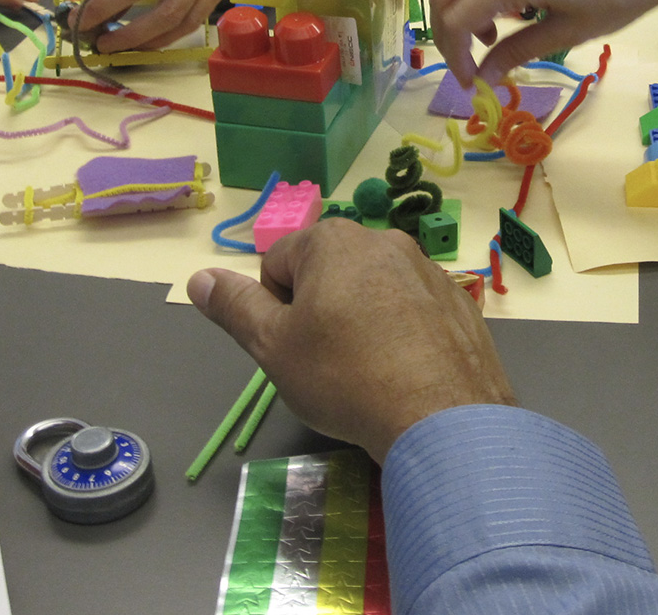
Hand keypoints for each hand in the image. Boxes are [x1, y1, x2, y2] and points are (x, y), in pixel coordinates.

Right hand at [187, 219, 515, 462]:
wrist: (444, 419)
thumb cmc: (345, 376)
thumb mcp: (273, 346)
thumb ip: (234, 306)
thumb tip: (199, 277)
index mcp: (332, 240)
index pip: (276, 267)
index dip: (275, 312)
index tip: (294, 349)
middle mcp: (382, 239)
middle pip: (326, 274)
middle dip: (318, 312)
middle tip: (325, 364)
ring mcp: (427, 269)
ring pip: (371, 292)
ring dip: (360, 322)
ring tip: (367, 374)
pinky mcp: (458, 303)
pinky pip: (412, 312)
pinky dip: (401, 335)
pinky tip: (404, 375)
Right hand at [429, 0, 657, 85]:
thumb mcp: (569, 32)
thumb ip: (517, 51)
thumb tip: (484, 78)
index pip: (456, 20)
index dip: (455, 57)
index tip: (470, 82)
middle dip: (447, 35)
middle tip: (469, 65)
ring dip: (457, 8)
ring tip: (488, 34)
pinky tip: (502, 7)